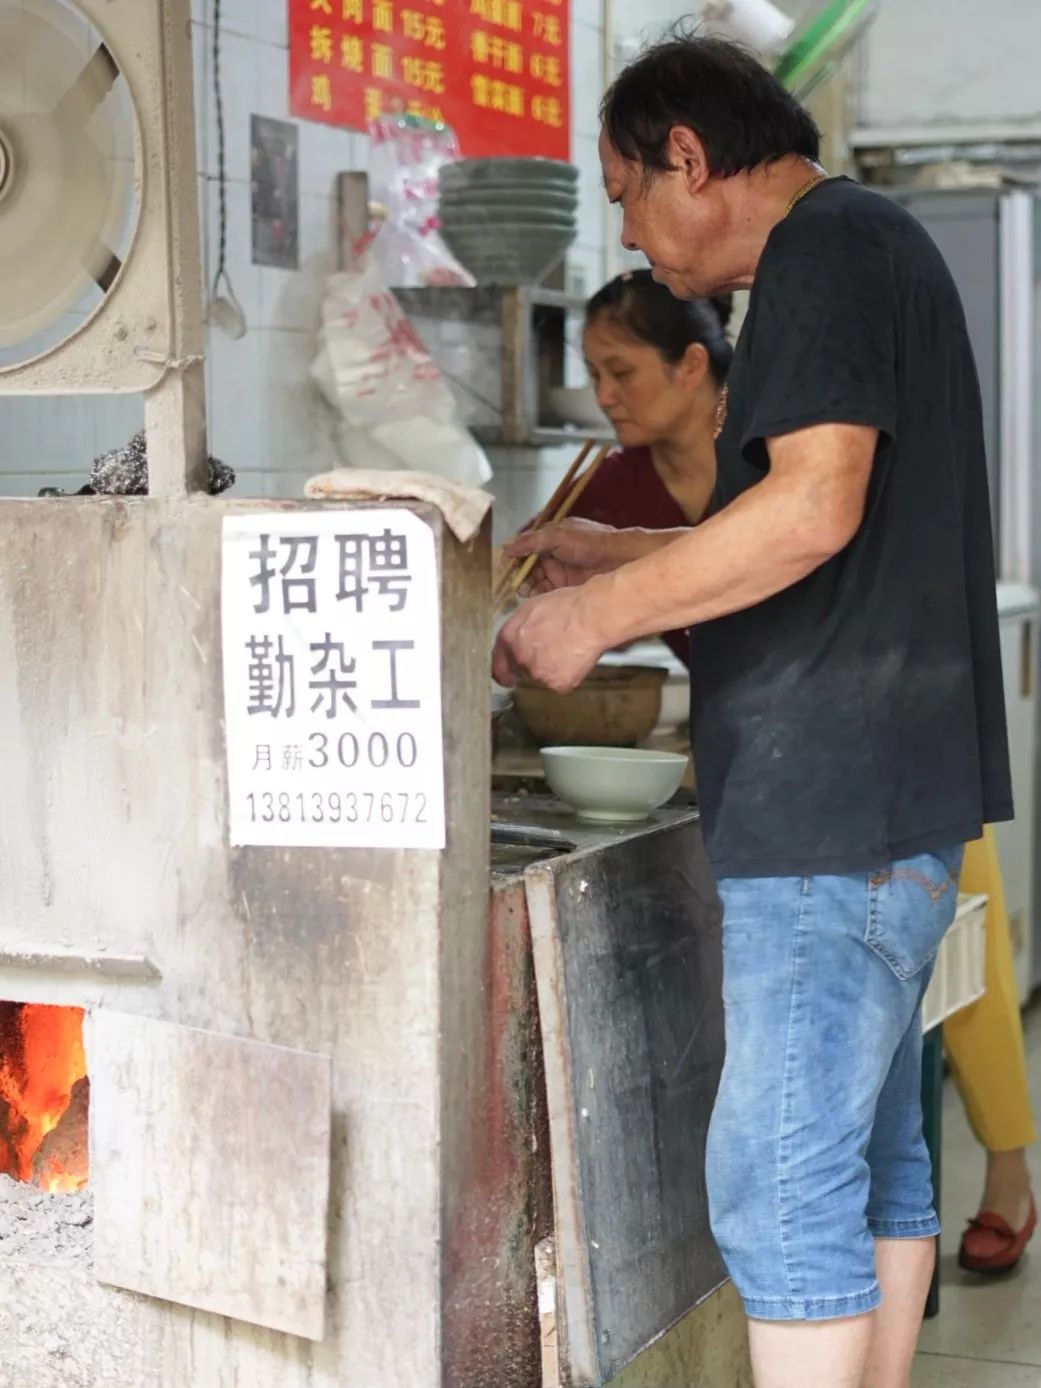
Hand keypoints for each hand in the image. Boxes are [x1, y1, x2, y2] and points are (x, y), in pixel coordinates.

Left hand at [492, 584, 610, 690]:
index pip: (497, 665)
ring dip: (552, 670)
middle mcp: (519, 659)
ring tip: (568, 651)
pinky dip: (569, 675)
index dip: (502, 672)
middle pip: (522, 671)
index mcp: (509, 638)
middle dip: (533, 665)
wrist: (591, 617)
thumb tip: (517, 638)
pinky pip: (561, 684)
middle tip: (552, 652)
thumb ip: (518, 628)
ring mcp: (538, 674)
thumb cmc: (566, 606)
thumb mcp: (531, 608)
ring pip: (542, 678)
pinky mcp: (557, 684)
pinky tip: (576, 659)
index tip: (508, 678)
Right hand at [503, 517, 633, 594]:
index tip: (506, 565)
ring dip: (524, 584)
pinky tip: (531, 596)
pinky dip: (534, 594)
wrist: (619, 560)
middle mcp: (550, 553)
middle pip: (525, 564)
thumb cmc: (589, 542)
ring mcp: (556, 570)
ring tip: (524, 589)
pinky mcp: (562, 587)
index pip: (523, 545)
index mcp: (548, 536)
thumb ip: (531, 541)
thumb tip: (505, 547)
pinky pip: (542, 591)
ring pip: (532, 579)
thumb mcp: (558, 536)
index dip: (513, 554)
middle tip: (515, 580)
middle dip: (518, 572)